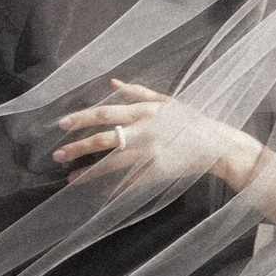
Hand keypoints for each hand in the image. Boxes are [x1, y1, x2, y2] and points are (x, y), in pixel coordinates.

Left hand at [53, 77, 251, 197]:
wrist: (218, 145)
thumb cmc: (192, 121)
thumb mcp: (167, 101)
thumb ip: (138, 92)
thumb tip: (112, 83)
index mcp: (146, 112)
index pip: (106, 114)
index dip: (82, 118)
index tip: (61, 124)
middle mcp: (145, 131)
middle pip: (105, 139)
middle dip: (78, 147)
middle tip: (57, 155)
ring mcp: (151, 153)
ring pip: (113, 163)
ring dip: (89, 171)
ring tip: (69, 177)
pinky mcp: (158, 172)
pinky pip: (130, 182)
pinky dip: (113, 188)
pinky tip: (98, 192)